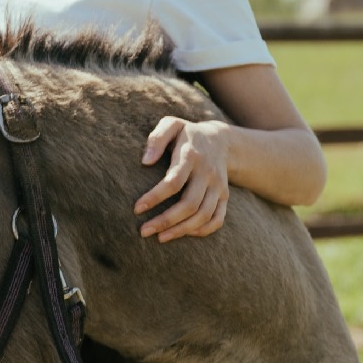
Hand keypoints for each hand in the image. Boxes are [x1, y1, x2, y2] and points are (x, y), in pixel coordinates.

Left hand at [133, 117, 231, 241]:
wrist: (220, 139)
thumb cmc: (186, 134)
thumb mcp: (171, 125)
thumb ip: (157, 138)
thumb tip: (145, 161)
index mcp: (191, 155)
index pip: (174, 181)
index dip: (155, 197)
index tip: (137, 208)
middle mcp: (207, 173)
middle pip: (190, 203)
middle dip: (166, 220)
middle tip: (144, 231)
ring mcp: (219, 186)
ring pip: (203, 215)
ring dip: (181, 230)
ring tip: (159, 237)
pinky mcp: (225, 196)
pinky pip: (217, 219)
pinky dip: (202, 230)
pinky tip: (183, 233)